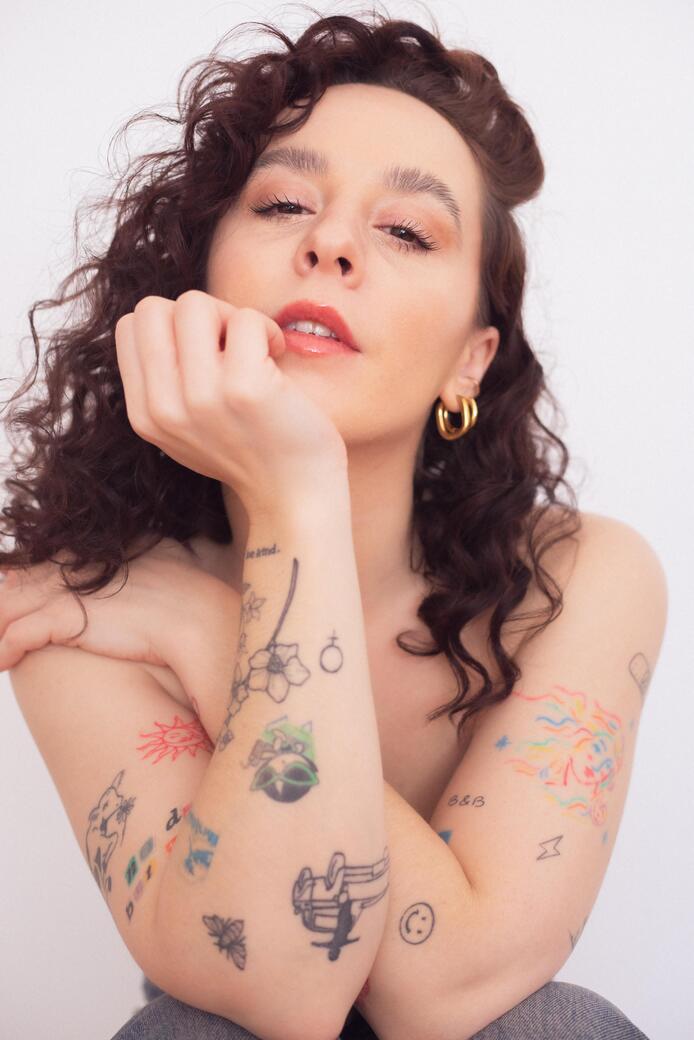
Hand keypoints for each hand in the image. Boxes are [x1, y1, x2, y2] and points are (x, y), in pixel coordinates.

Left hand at [0, 539, 236, 711]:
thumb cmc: (193, 596)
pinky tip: (2, 662)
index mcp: (96, 548)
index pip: (45, 558)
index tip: (16, 586)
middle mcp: (76, 564)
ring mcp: (69, 590)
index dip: (25, 575)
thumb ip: (156, 556)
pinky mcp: (68, 618)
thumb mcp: (170, 560)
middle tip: (1, 618)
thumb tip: (166, 560)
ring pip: (8, 603)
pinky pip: (20, 634)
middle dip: (4, 598)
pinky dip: (6, 649)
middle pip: (18, 576)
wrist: (200, 617)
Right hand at [116, 290, 347, 519]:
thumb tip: (166, 316)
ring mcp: (201, 397)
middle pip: (153, 309)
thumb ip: (166, 381)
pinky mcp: (244, 389)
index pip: (132, 327)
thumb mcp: (188, 427)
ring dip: (231, 317)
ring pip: (194, 304)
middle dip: (197, 314)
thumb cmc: (253, 450)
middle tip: (231, 344)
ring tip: (255, 350)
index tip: (207, 354)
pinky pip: (244, 319)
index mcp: (145, 415)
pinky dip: (266, 329)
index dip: (172, 326)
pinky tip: (277, 356)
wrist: (296, 496)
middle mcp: (164, 408)